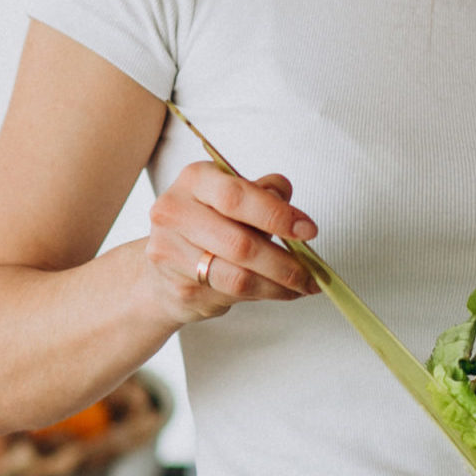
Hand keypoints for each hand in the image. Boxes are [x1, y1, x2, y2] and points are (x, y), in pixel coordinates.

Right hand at [142, 161, 318, 321]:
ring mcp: (171, 253)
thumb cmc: (206, 225)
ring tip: (302, 285)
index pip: (237, 197)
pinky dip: (263, 295)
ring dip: (278, 285)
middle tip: (312, 271)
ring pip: (238, 277)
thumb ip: (261, 194)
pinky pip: (232, 296)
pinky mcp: (179, 288)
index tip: (308, 230)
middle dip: (285, 262)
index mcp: (194, 180)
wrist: (163, 268)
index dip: (277, 215)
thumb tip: (287, 201)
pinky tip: (278, 291)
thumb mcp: (232, 197)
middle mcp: (175, 213)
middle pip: (239, 243)